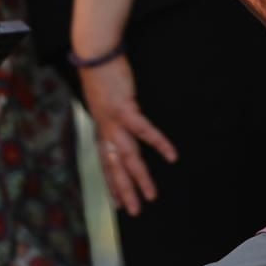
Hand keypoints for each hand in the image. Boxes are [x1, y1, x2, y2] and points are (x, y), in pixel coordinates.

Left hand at [78, 54, 177, 215]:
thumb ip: (111, 117)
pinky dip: (158, 143)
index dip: (112, 185)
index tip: (119, 205)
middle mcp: (105, 129)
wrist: (94, 53)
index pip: (105, 163)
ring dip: (139, 177)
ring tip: (151, 195)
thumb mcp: (103, 101)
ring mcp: (114, 120)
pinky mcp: (125, 107)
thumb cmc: (102, 75)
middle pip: (115, 166)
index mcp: (101, 128)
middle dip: (124, 191)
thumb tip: (119, 126)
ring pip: (127, 156)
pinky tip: (171, 156)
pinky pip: (143, 130)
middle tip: (135, 212)